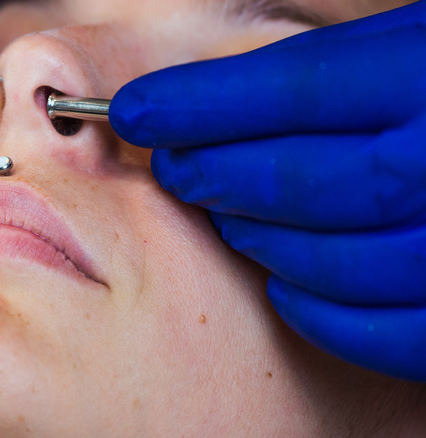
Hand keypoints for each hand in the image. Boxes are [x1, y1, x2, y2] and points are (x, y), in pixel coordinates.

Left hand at [109, 2, 425, 380]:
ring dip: (259, 239)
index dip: (202, 102)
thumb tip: (223, 100)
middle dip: (219, 173)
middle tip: (173, 164)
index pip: (297, 87)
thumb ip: (355, 66)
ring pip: (333, 259)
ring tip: (226, 216)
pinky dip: (318, 310)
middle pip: (304, 180)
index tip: (137, 110)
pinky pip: (381, 330)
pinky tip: (284, 282)